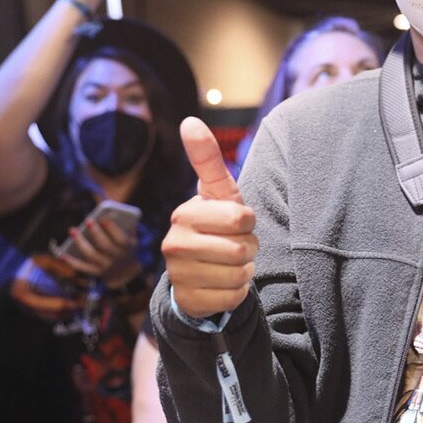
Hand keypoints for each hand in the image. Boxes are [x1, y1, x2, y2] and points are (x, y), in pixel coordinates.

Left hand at [58, 214, 140, 286]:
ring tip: (72, 230)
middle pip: (104, 245)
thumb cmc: (125, 248)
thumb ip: (127, 227)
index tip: (104, 219)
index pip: (120, 239)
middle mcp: (115, 257)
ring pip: (91, 255)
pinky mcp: (95, 272)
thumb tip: (116, 213)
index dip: (113, 229)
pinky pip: (82, 267)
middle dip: (96, 232)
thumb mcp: (132, 239)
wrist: (125, 272)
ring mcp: (104, 265)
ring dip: (80, 242)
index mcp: (126, 248)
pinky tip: (62, 253)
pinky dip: (71, 261)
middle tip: (88, 220)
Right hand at [162, 118, 257, 318]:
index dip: (248, 221)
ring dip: (244, 269)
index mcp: (184, 214)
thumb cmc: (216, 224)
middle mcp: (175, 244)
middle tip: (233, 245)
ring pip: (240, 273)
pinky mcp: (190, 300)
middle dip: (248, 247)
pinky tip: (222, 283)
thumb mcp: (217, 192)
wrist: (200, 271)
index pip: (241, 217)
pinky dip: (237, 291)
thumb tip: (189, 121)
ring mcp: (179, 275)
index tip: (236, 221)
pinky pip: (234, 296)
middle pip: (242, 248)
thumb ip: (207, 159)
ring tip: (227, 263)